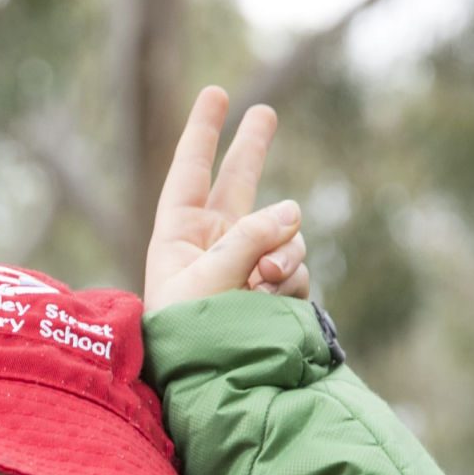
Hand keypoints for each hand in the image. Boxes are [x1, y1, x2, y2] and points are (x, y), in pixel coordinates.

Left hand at [143, 86, 309, 310]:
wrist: (214, 382)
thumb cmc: (192, 330)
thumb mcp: (212, 275)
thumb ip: (250, 235)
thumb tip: (293, 212)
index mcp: (178, 234)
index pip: (190, 172)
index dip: (203, 132)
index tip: (216, 92)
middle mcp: (212, 243)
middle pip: (237, 184)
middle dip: (252, 151)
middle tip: (265, 112)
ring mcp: (246, 264)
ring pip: (283, 232)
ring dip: (282, 249)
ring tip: (263, 280)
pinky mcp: (272, 288)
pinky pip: (295, 266)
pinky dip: (289, 279)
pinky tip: (272, 298)